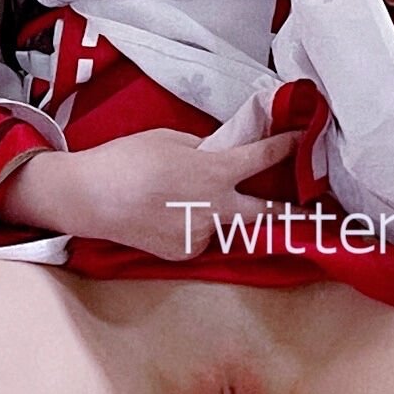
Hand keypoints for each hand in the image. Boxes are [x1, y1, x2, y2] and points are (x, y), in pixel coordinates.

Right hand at [1, 126, 297, 259]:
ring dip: (220, 215)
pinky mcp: (183, 254)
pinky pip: (198, 237)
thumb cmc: (127, 159)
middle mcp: (217, 208)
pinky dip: (191, 228)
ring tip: (186, 201)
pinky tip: (165, 217)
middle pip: (265, 213)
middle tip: (302, 211)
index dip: (284, 148)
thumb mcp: (171, 139)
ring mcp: (201, 235)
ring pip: (223, 225)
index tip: (299, 142)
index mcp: (217, 172)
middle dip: (286, 211)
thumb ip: (203, 150)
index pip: (263, 159)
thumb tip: (218, 155)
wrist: (92, 198)